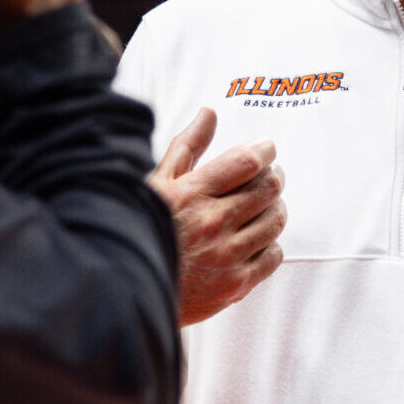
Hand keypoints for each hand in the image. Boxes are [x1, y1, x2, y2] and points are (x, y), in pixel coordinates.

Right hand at [149, 107, 285, 325]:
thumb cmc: (142, 230)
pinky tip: (255, 239)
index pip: (248, 162)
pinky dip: (270, 243)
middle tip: (269, 175)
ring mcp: (227, 256)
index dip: (266, 150)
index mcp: (192, 194)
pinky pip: (273, 256)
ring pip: (275, 221)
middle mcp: (213, 224)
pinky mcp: (235, 285)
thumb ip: (187, 147)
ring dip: (274, 207)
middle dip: (275, 176)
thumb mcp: (158, 183)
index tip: (266, 148)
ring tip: (262, 206)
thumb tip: (209, 113)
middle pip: (270, 189)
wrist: (128, 290)